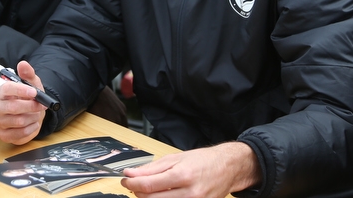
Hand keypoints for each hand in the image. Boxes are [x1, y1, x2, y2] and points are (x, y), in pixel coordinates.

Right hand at [0, 61, 47, 144]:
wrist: (33, 114)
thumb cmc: (30, 98)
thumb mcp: (32, 84)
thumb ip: (28, 74)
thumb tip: (23, 64)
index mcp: (1, 92)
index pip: (6, 89)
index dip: (21, 91)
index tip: (34, 92)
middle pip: (11, 107)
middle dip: (31, 106)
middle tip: (41, 105)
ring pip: (17, 121)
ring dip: (32, 118)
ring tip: (36, 115)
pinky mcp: (4, 135)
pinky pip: (18, 134)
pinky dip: (30, 129)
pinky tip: (33, 124)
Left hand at [122, 142, 261, 197]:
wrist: (227, 168)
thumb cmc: (202, 161)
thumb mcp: (175, 158)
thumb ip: (151, 168)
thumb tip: (131, 174)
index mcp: (181, 175)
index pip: (148, 185)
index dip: (131, 184)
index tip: (125, 180)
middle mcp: (189, 193)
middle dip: (138, 193)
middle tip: (134, 185)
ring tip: (148, 190)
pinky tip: (162, 195)